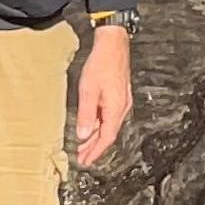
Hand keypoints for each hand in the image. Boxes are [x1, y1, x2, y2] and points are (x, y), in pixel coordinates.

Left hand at [72, 19, 133, 167]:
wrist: (113, 43)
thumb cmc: (101, 64)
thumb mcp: (89, 90)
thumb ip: (86, 114)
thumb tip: (84, 135)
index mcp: (116, 109)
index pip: (106, 138)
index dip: (95, 151)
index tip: (86, 161)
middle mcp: (122, 108)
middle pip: (109, 134)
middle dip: (95, 147)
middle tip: (83, 157)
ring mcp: (122, 101)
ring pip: (109, 125)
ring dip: (97, 136)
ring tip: (84, 145)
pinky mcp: (119, 95)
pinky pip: (110, 116)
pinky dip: (100, 124)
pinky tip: (92, 125)